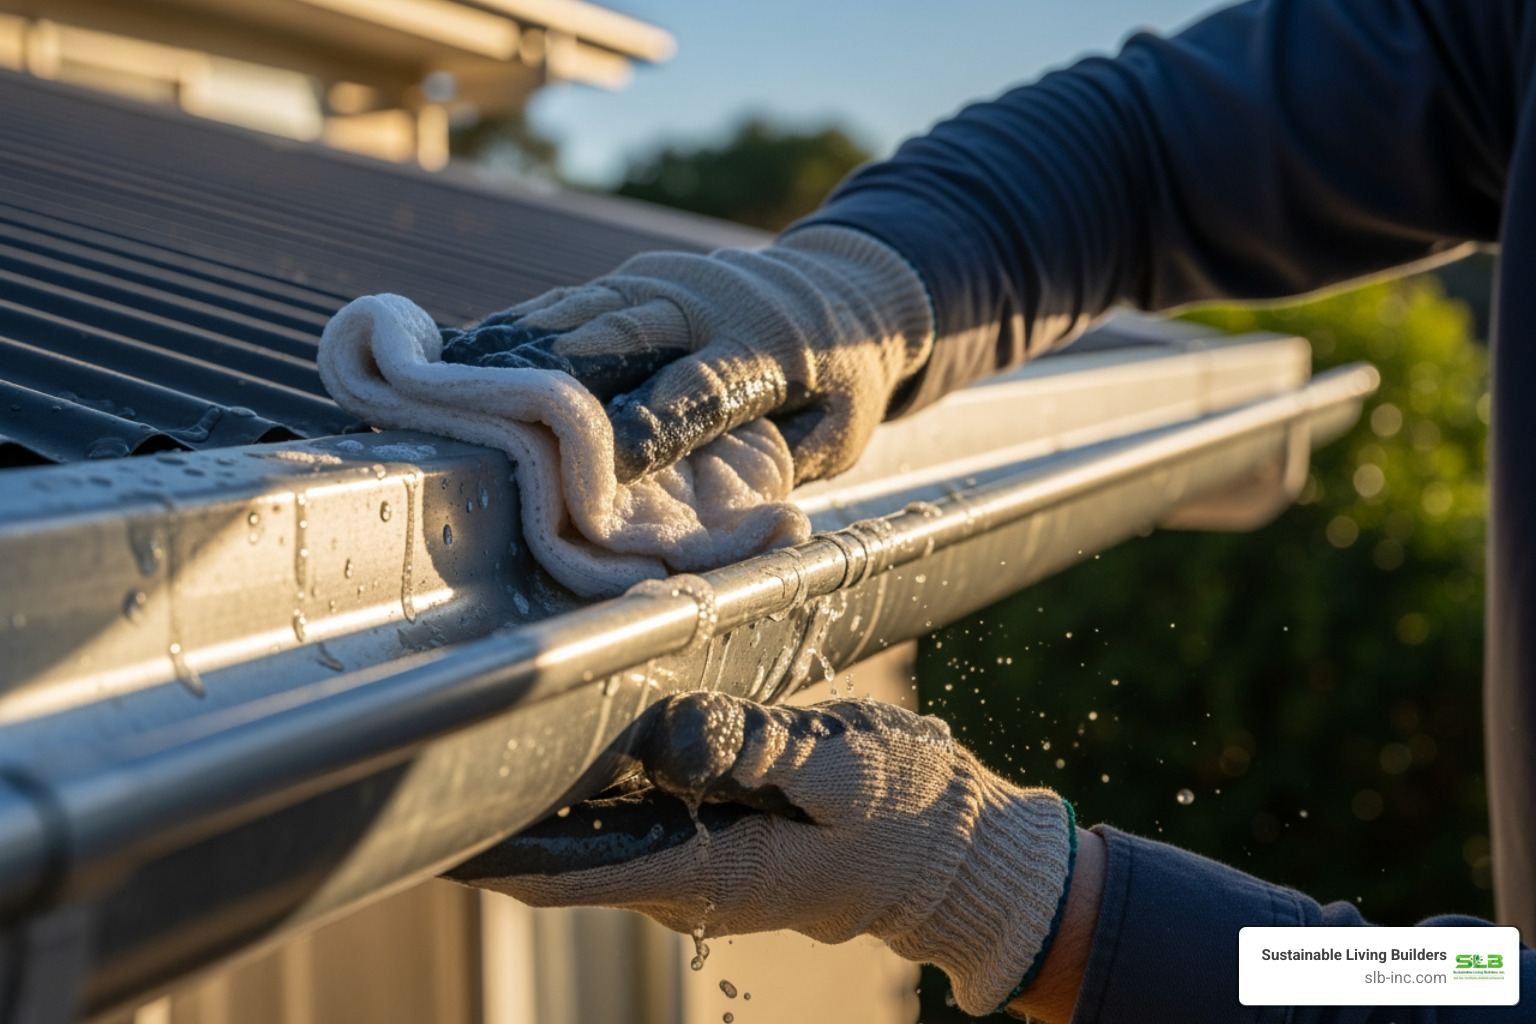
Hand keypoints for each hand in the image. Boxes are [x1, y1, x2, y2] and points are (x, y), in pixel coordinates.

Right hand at [438, 226, 933, 483]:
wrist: (844, 287)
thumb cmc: (839, 383)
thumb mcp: (840, 432)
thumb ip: (788, 465)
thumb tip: (744, 521)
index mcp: (766, 345)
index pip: (699, 388)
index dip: (651, 424)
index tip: (606, 464)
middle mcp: (706, 301)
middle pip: (623, 334)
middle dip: (558, 374)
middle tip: (489, 410)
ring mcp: (662, 279)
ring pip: (583, 313)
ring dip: (516, 348)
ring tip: (440, 379)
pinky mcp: (632, 275)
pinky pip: (569, 304)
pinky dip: (517, 330)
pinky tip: (460, 355)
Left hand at [447, 692, 1074, 1015]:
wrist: (955, 856)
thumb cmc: (905, 814)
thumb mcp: (840, 770)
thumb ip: (750, 749)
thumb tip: (663, 738)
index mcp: (707, 872)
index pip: (565, 871)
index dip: (488, 847)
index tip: (420, 819)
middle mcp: (683, 877)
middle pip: (561, 848)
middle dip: (503, 801)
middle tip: (432, 738)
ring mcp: (694, 860)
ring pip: (590, 829)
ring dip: (542, 788)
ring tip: (480, 725)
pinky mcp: (711, 836)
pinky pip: (629, 812)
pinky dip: (590, 780)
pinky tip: (565, 733)